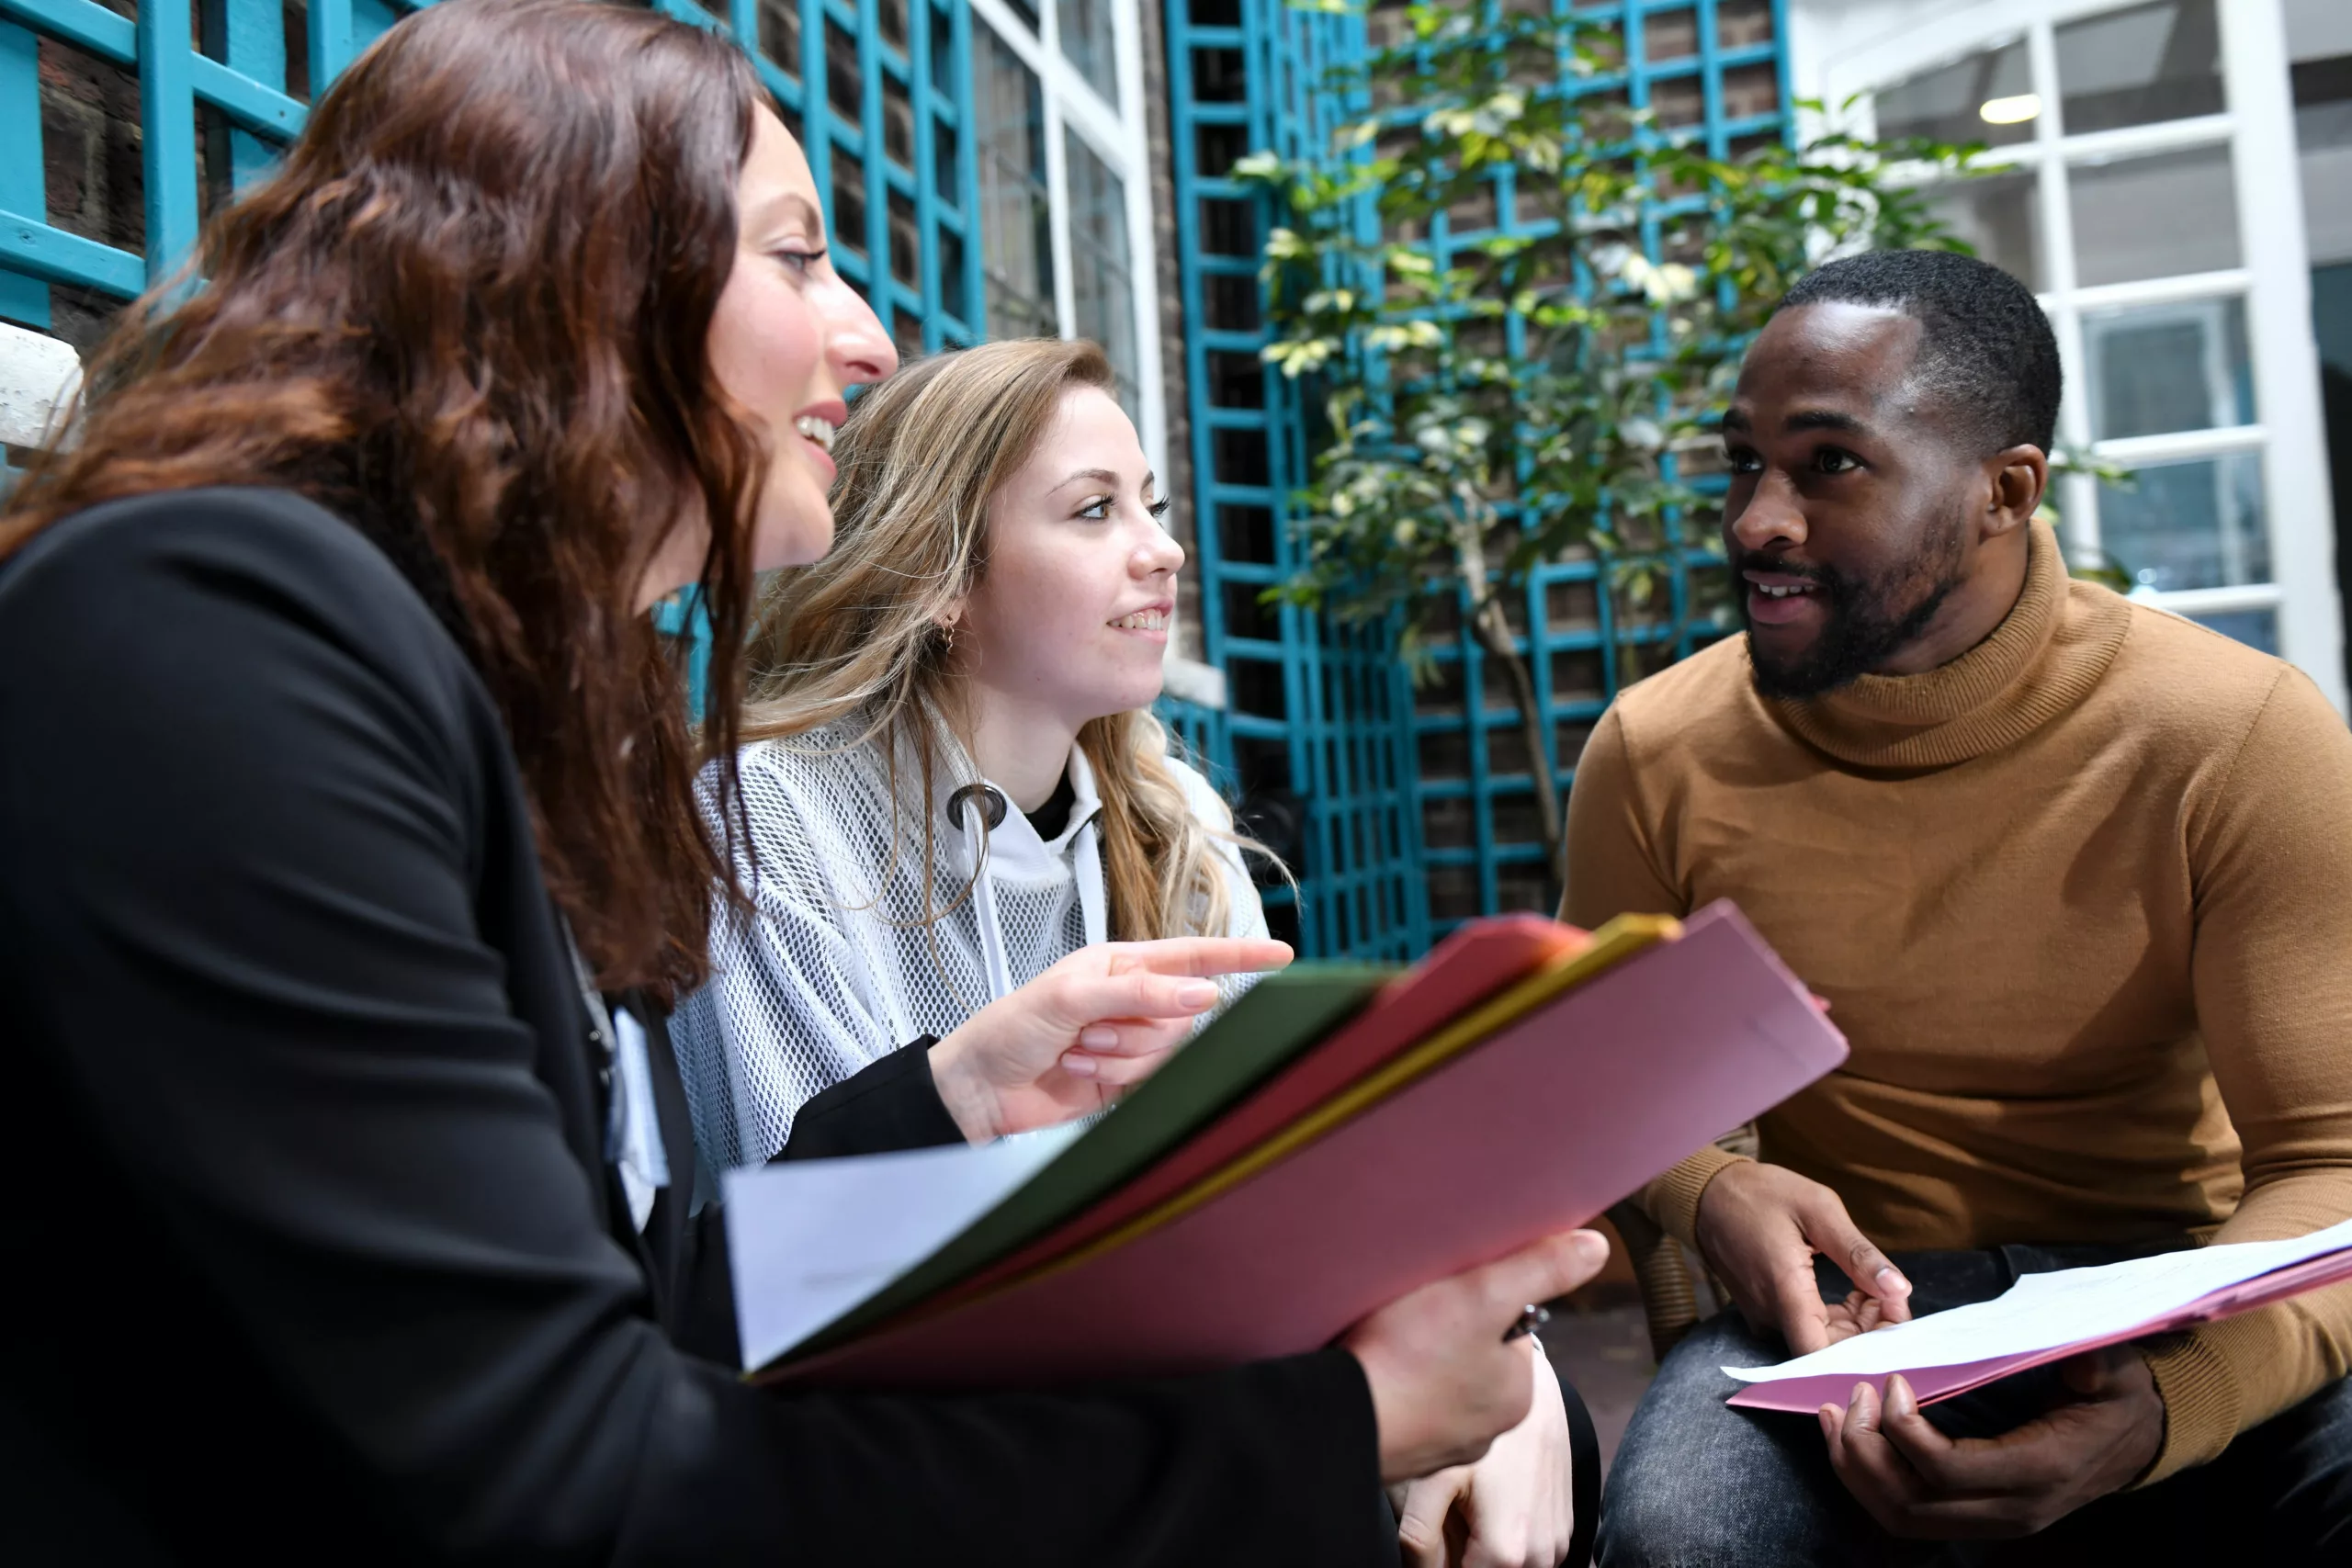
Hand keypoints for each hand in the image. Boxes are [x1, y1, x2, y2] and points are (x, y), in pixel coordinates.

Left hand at [927, 936, 1290, 1140]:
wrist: (980, 1088)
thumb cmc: (1009, 1028)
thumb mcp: (1070, 999)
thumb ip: (1139, 993)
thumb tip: (1202, 993)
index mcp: (1121, 965)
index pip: (1194, 956)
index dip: (1239, 955)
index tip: (1282, 955)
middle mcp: (1132, 1000)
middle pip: (1183, 1014)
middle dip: (1138, 1027)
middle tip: (1090, 1030)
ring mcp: (1129, 1042)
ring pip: (1168, 1050)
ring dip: (1120, 1055)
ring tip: (1077, 1051)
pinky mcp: (1124, 1080)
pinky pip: (1150, 1080)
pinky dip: (1115, 1078)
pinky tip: (1078, 1070)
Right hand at [1347, 1230, 1609, 1484]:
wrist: (1335, 1420)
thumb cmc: (1409, 1356)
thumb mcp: (1482, 1295)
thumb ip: (1541, 1269)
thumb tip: (1596, 1247)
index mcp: (1516, 1394)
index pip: (1511, 1327)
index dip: (1481, 1296)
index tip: (1448, 1288)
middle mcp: (1486, 1430)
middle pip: (1473, 1355)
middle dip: (1446, 1330)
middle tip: (1411, 1309)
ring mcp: (1439, 1446)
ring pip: (1436, 1382)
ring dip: (1416, 1360)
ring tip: (1386, 1339)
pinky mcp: (1397, 1452)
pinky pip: (1403, 1406)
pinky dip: (1391, 1388)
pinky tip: (1371, 1371)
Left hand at [1389, 1345, 1575, 1567]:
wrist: (1536, 1393)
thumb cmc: (1484, 1431)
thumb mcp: (1434, 1479)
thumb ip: (1418, 1538)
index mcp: (1506, 1553)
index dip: (1434, 1563)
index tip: (1432, 1528)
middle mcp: (1541, 1558)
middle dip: (1460, 1553)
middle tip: (1450, 1510)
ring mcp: (1558, 1544)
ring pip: (1507, 1564)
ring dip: (1484, 1546)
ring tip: (1472, 1501)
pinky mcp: (1565, 1528)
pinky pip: (1529, 1550)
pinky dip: (1508, 1535)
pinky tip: (1494, 1498)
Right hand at [1694, 1160, 1911, 1353]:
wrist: (1708, 1193)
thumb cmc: (1761, 1194)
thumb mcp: (1818, 1209)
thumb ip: (1858, 1253)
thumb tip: (1899, 1289)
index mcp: (1785, 1290)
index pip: (1826, 1356)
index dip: (1869, 1348)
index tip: (1895, 1316)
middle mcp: (1772, 1314)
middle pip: (1831, 1350)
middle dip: (1872, 1330)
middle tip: (1894, 1293)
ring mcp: (1765, 1316)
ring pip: (1822, 1340)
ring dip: (1858, 1323)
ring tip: (1875, 1285)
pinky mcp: (1765, 1312)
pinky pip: (1808, 1327)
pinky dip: (1838, 1317)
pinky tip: (1853, 1290)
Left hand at [1820, 1348, 2164, 1537]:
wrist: (2135, 1439)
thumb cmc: (2115, 1396)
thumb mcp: (2114, 1371)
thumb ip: (2095, 1365)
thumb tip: (2077, 1362)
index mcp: (2040, 1470)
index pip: (1948, 1469)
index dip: (1904, 1428)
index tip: (1890, 1380)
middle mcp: (2011, 1509)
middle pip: (1911, 1504)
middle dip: (1864, 1452)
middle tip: (1847, 1397)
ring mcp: (1993, 1521)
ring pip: (1902, 1517)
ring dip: (1857, 1470)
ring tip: (1834, 1417)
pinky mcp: (1978, 1518)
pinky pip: (1909, 1514)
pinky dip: (1870, 1481)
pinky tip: (1852, 1439)